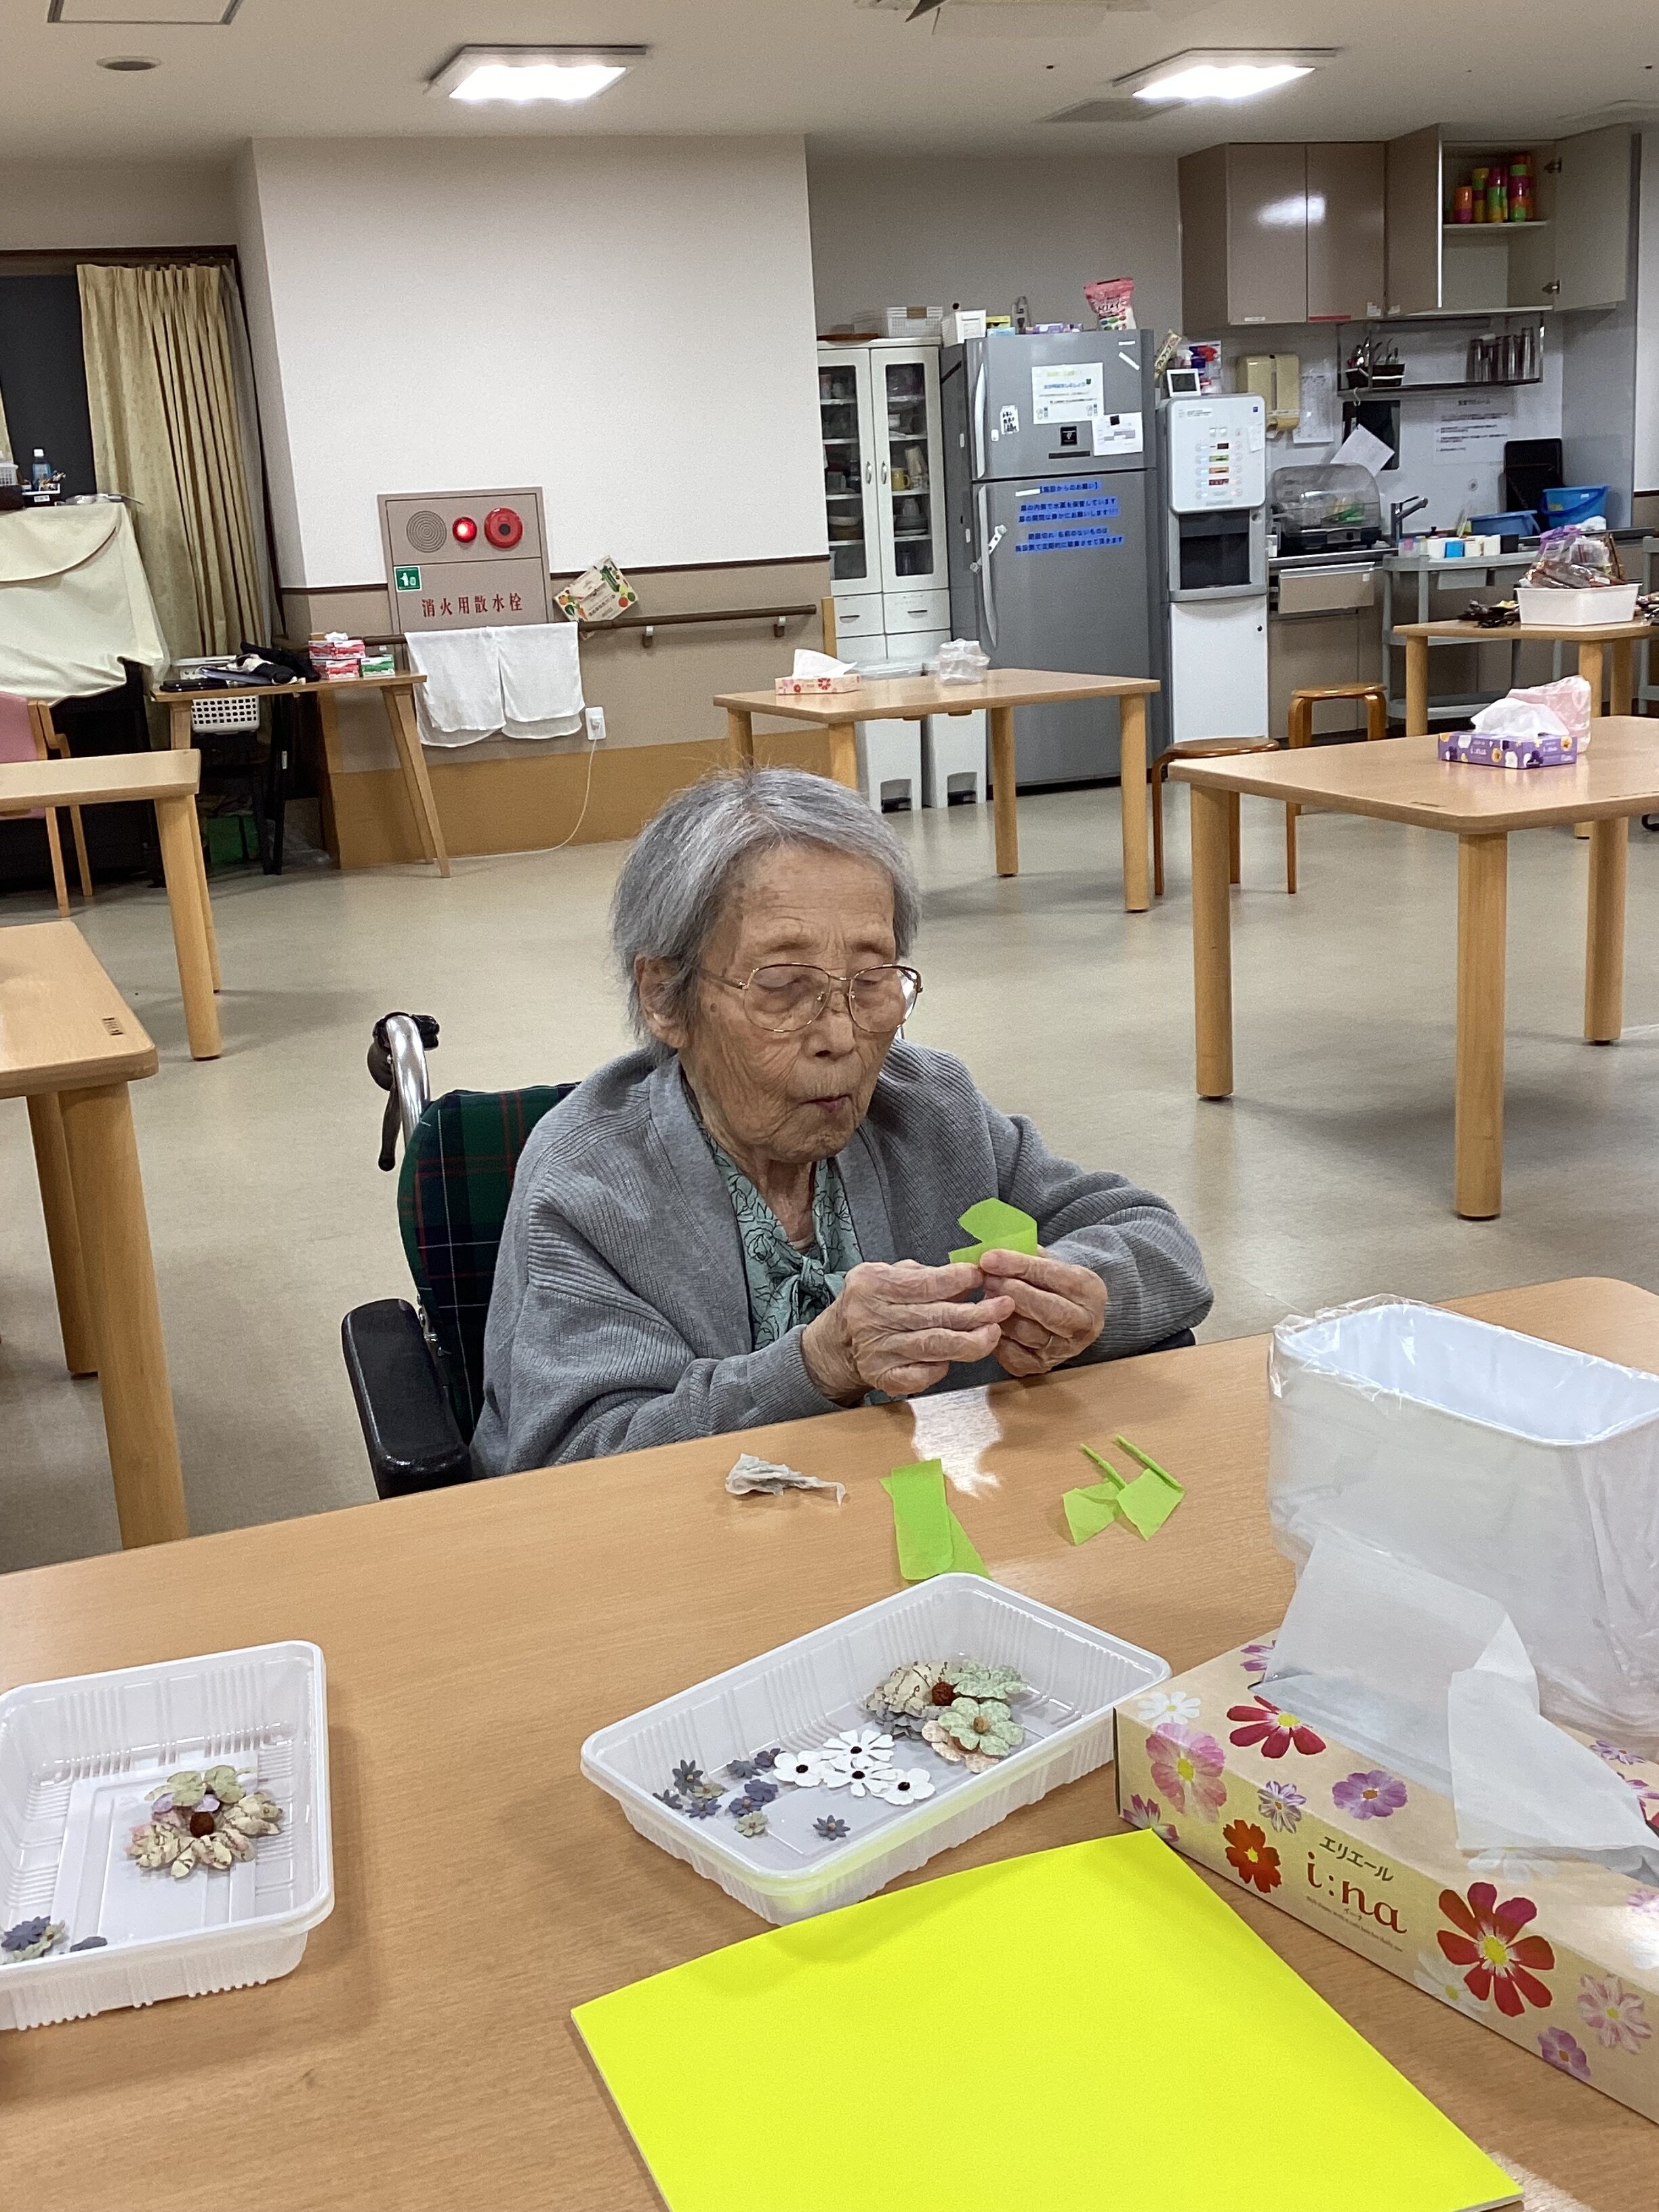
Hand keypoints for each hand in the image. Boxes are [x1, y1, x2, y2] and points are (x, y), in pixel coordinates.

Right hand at [802, 1261, 1014, 1403]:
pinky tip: (958, 1356)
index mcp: (872, 1284)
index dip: (958, 1280)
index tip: (982, 1277)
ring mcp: (877, 1351)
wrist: (837, 1343)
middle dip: (977, 1312)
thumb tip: (968, 1277)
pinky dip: (943, 1367)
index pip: (925, 1283)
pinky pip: (922, 1375)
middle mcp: (871, 1318)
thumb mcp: (889, 1275)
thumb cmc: (872, 1303)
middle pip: (935, 1316)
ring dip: (971, 1340)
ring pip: (935, 1346)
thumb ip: (925, 1275)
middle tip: (1005, 1306)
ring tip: (995, 1332)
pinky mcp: (883, 1377)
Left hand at [976, 1248, 1106, 1377]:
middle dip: (1011, 1292)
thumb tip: (995, 1254)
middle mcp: (1084, 1324)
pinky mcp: (1041, 1366)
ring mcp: (1064, 1350)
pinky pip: (1013, 1354)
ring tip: (986, 1297)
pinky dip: (997, 1337)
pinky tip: (989, 1321)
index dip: (1019, 1266)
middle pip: (1045, 1309)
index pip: (1054, 1275)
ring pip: (1026, 1332)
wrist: (1068, 1314)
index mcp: (1090, 1291)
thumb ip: (1029, 1257)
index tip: (990, 1259)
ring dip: (1000, 1314)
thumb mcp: (1052, 1262)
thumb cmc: (1054, 1283)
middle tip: (986, 1279)